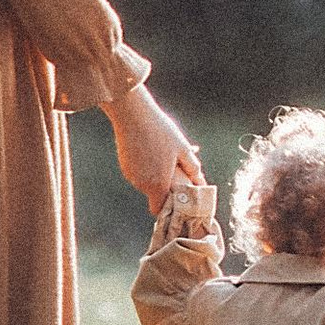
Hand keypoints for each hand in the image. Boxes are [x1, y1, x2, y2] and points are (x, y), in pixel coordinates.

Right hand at [110, 83, 201, 208]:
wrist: (132, 114)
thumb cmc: (160, 131)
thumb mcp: (182, 148)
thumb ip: (192, 168)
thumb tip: (200, 180)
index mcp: (157, 184)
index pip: (158, 209)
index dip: (167, 207)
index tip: (177, 198)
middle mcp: (141, 184)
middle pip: (154, 193)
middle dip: (165, 185)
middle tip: (176, 167)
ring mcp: (131, 174)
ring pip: (147, 182)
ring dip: (156, 174)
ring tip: (165, 154)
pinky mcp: (124, 164)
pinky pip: (138, 172)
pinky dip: (146, 166)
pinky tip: (152, 148)